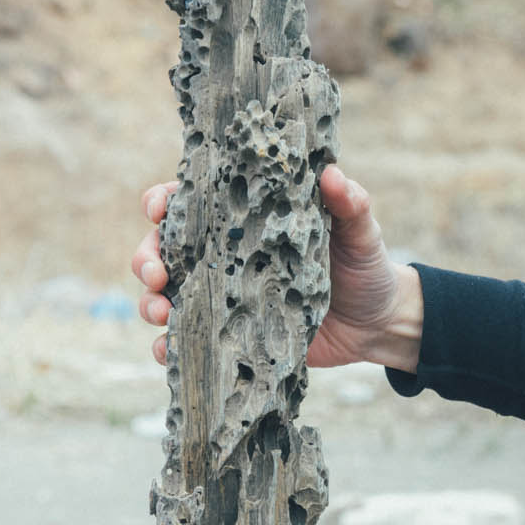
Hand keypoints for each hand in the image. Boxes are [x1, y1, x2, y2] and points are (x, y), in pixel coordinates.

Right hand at [131, 165, 423, 372]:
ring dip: (150, 304)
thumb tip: (332, 174)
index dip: (163, 202)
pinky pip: (186, 342)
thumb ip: (349, 204)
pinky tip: (168, 349)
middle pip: (163, 250)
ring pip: (164, 296)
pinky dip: (167, 346)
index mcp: (244, 220)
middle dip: (146, 258)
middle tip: (156, 273)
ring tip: (161, 314)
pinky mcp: (229, 337)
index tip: (157, 210)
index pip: (190, 202)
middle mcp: (224, 256)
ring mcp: (222, 298)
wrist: (378, 323)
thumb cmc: (365, 266)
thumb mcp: (360, 232)